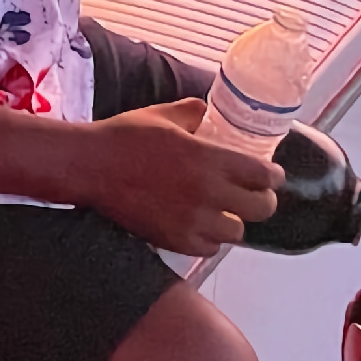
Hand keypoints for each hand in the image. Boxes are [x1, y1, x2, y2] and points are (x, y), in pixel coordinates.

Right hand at [83, 99, 282, 256]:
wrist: (88, 167)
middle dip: (262, 200)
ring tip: (223, 213)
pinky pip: (210, 248)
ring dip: (233, 221)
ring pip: (237, 232)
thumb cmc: (122, 137)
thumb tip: (205, 112)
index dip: (272, 175)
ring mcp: (192, 220)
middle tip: (252, 196)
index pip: (264, 175)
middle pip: (262, 208)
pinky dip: (209, 239)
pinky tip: (199, 225)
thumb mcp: (161, 116)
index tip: (270, 175)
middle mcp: (208, 192)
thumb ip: (191, 113)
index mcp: (209, 159)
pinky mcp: (174, 239)